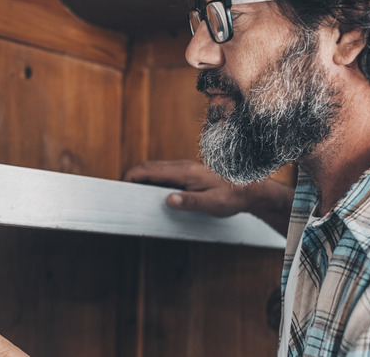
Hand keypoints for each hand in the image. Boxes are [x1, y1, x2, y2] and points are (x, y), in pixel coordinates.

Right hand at [123, 159, 292, 234]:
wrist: (249, 190)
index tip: (120, 185)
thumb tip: (168, 200)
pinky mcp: (187, 173)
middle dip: (131, 176)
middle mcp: (181, 166)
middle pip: (148, 167)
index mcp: (184, 172)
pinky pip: (163, 173)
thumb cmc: (231, 196)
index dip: (131, 176)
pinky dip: (150, 180)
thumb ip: (190, 202)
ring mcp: (184, 168)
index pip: (150, 170)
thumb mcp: (212, 204)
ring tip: (132, 193)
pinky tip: (151, 192)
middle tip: (120, 191)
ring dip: (141, 178)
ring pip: (155, 169)